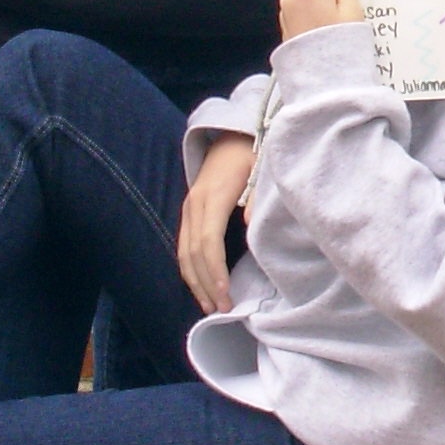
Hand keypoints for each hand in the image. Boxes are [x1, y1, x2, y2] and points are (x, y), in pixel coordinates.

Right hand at [176, 135, 252, 315]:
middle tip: (223, 310)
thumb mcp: (262, 168)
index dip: (215, 270)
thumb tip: (250, 224)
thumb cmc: (254, 153)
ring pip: (184, 252)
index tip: (226, 293)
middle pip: (194, 252)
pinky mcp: (189, 211)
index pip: (208, 241)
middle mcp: (194, 204)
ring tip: (210, 307)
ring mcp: (188, 207)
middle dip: (206, 284)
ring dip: (195, 282)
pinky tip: (201, 287)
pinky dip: (189, 270)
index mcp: (213, 196)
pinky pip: (183, 246)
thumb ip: (257, 195)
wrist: (233, 134)